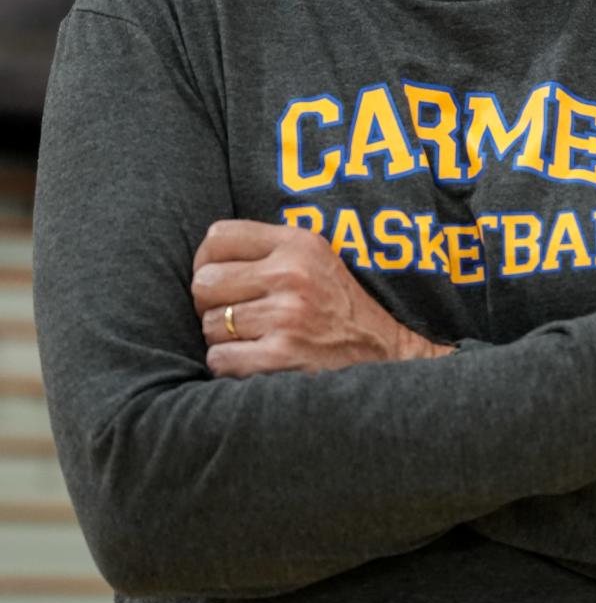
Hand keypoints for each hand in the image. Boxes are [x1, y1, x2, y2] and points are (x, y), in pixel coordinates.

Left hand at [191, 220, 452, 377]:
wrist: (386, 356)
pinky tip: (258, 362)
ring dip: (225, 339)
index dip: (207, 261)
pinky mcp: (281, 357)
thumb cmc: (339, 309)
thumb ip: (269, 250)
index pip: (218, 236)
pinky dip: (232, 366)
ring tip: (256, 340)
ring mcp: (286, 317)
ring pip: (210, 325)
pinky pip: (220, 359)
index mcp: (298, 243)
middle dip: (212, 304)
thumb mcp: (315, 261)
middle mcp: (292, 275)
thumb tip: (203, 258)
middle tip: (237, 316)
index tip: (219, 280)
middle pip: (204, 283)